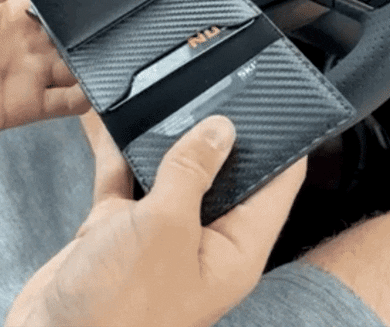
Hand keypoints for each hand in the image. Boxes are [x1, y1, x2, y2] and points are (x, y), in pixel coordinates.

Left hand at [0, 0, 89, 150]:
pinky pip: (65, 105)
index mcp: (12, 16)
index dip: (77, 6)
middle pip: (71, 42)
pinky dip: (83, 100)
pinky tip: (92, 88)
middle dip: (88, 39)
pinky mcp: (27, 107)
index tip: (96, 0)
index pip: (58, 8)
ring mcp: (27, 77)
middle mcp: (25, 47)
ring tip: (102, 60)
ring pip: (74, 72)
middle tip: (101, 34)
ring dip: (90, 68)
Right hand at [5, 110, 306, 326]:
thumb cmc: (120, 305)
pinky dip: (116, 153)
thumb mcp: (166, 227)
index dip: (281, 142)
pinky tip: (109, 122)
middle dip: (211, 132)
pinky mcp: (120, 226)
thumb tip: (221, 128)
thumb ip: (193, 173)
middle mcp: (201, 235)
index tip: (273, 102)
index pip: (276, 185)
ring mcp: (158, 230)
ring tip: (161, 93)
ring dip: (160, 138)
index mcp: (234, 245)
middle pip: (219, 172)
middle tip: (210, 86)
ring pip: (167, 172)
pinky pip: (122, 179)